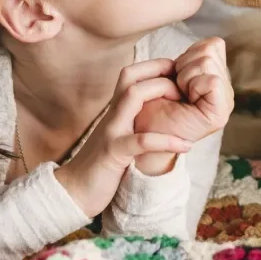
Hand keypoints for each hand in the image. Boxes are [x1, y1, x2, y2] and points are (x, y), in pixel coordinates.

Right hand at [55, 60, 191, 216]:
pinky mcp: (114, 153)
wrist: (73, 192)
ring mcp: (112, 132)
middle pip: (130, 77)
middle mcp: (113, 116)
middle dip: (159, 71)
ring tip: (187, 103)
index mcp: (115, 112)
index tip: (179, 72)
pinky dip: (165, 140)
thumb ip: (132, 123)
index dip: (155, 67)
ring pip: (132, 97)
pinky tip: (185, 145)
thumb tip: (159, 115)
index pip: (130, 76)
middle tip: (186, 81)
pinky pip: (141, 141)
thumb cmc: (101, 166)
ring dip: (162, 92)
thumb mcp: (119, 138)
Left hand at [134, 38, 234, 143]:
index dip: (190, 53)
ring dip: (185, 75)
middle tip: (177, 87)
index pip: (214, 44)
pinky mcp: (220, 113)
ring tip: (179, 95)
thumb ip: (193, 57)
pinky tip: (184, 100)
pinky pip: (212, 80)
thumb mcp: (172, 72)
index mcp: (216, 80)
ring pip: (209, 61)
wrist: (139, 135)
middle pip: (211, 49)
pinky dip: (192, 85)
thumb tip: (212, 42)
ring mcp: (225, 102)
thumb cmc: (150, 105)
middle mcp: (225, 90)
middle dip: (185, 64)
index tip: (177, 76)